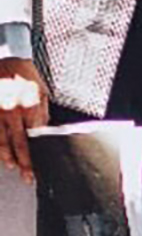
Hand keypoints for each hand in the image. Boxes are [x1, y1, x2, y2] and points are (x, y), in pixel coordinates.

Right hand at [0, 59, 47, 179]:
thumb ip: (42, 111)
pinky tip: (0, 154)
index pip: (35, 135)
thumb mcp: (40, 89)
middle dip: (24, 161)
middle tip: (27, 176)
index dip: (37, 151)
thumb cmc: (24, 73)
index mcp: (30, 105)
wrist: (3, 59)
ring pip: (1, 140)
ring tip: (12, 166)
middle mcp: (13, 111)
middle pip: (19, 142)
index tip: (39, 164)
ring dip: (7, 156)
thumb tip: (43, 130)